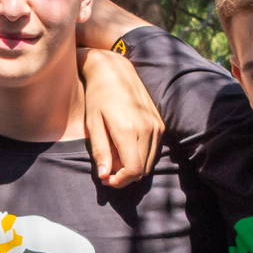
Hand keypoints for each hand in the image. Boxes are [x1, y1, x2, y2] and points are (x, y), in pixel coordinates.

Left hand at [77, 47, 161, 186]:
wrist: (116, 72)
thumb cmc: (98, 97)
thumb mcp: (92, 124)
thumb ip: (100, 151)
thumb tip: (105, 175)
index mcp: (128, 130)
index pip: (133, 170)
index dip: (120, 181)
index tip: (106, 179)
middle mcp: (147, 129)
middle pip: (142, 169)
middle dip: (124, 176)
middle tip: (107, 171)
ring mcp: (156, 126)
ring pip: (149, 162)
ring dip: (132, 167)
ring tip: (114, 160)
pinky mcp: (160, 124)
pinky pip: (153, 150)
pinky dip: (140, 156)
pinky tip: (124, 149)